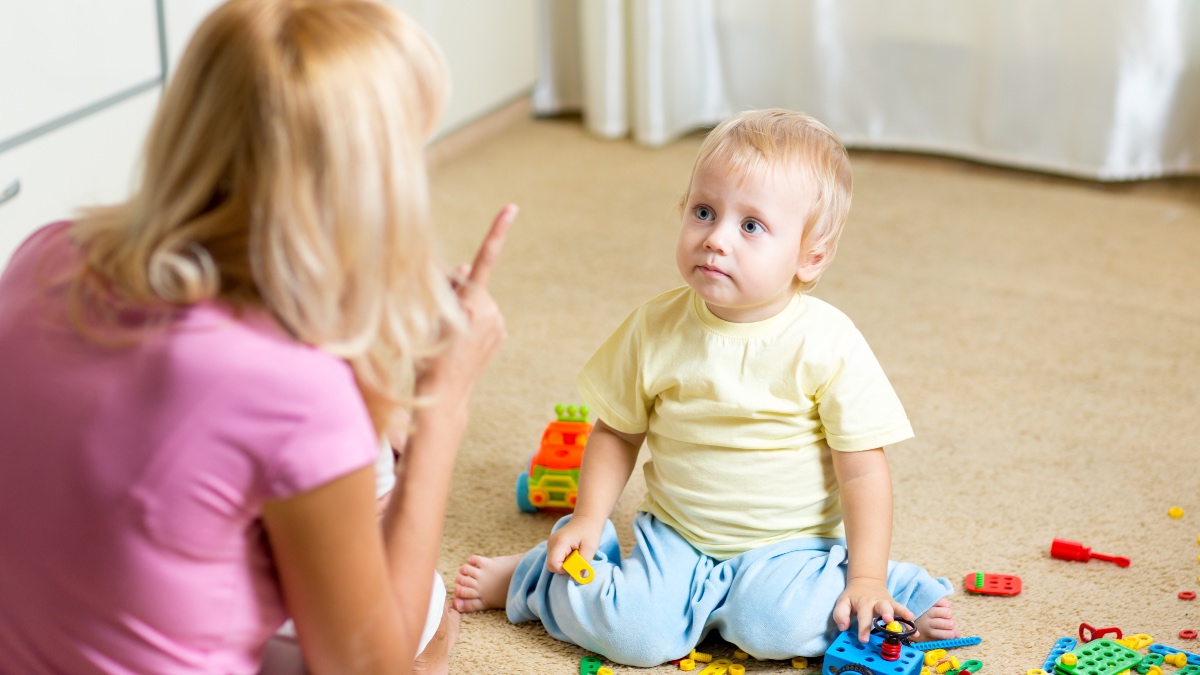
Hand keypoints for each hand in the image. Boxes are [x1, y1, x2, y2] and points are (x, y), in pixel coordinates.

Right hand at [418, 204, 516, 402]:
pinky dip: (473, 319)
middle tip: (437, 313)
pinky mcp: (501, 333)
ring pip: (478, 299)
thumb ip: (448, 287)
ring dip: (463, 306)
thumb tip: (464, 268)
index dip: (497, 231)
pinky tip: (461, 339)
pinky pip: (485, 316)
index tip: (512, 207)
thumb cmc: (429, 355)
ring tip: (448, 332)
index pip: (484, 259)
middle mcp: (491, 310)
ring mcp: (499, 323)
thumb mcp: (430, 317)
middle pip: (470, 282)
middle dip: (454, 288)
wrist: (445, 393)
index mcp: (472, 302)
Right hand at [545, 514, 604, 574]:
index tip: (576, 564)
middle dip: (565, 567)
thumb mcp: (590, 548)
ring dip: (565, 563)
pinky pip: (556, 558)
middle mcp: (551, 543)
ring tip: (576, 554)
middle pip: (552, 565)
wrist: (587, 518)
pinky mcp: (553, 545)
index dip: (564, 569)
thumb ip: (583, 563)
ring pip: (553, 562)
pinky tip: (572, 552)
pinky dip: (564, 559)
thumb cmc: (590, 532)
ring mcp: (551, 543)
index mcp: (559, 542)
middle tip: (577, 559)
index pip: (553, 565)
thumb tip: (578, 577)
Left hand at [832, 577, 914, 642]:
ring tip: (909, 619)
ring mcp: (887, 604)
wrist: (866, 582)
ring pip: (896, 607)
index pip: (863, 616)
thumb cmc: (854, 596)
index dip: (863, 628)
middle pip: (882, 606)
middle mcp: (877, 603)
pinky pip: (903, 612)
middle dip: (886, 613)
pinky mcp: (894, 606)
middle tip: (888, 620)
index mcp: (863, 603)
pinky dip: (909, 620)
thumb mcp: (843, 602)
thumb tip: (843, 627)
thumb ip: (840, 614)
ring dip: (902, 613)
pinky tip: (915, 630)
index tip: (864, 639)